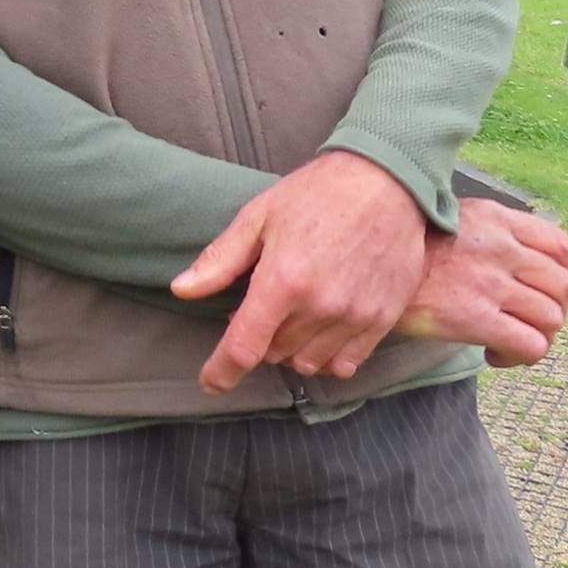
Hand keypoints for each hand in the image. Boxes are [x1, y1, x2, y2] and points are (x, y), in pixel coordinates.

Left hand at [172, 151, 426, 391]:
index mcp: (282, 281)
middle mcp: (320, 307)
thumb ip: (220, 260)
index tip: (209, 383)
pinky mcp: (384, 320)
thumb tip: (181, 290)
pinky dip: (327, 356)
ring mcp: (355, 317)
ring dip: (291, 348)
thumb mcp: (258, 217)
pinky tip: (322, 329)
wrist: (387, 184)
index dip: (222, 370)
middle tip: (261, 305)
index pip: (244, 346)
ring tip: (292, 313)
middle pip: (274, 352)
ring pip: (308, 362)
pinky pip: (347, 362)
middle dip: (258, 337)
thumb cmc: (315, 195)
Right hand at [396, 198, 567, 367]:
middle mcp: (497, 247)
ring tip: (509, 340)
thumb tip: (523, 260)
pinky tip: (495, 353)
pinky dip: (521, 356)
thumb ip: (487, 231)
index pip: (558, 244)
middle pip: (560, 285)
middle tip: (529, 322)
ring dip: (537, 336)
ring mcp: (488, 282)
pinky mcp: (474, 316)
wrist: (358, 268)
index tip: (563, 294)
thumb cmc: (399, 251)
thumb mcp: (446, 219)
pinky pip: (530, 345)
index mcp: (492, 218)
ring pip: (550, 318)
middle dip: (553, 310)